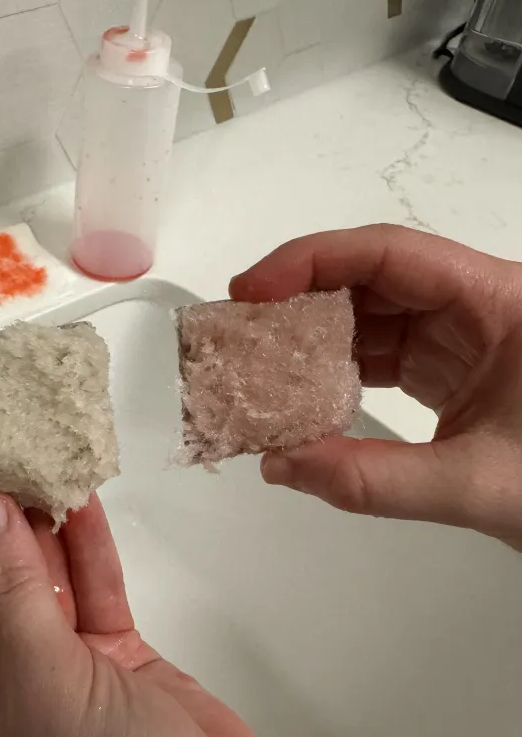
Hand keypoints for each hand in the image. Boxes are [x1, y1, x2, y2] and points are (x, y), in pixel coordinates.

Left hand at [0, 455, 293, 736]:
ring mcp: (64, 667)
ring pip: (44, 577)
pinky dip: (89, 544)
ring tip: (36, 459)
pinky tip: (81, 500)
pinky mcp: (117, 654)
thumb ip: (14, 595)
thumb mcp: (46, 689)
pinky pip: (94, 586)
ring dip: (42, 522)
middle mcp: (7, 685)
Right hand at [230, 224, 521, 549]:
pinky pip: (380, 354)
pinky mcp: (449, 367)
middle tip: (240, 330)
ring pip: (370, 315)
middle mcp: (474, 304)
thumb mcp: (481, 485)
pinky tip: (303, 395)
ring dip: (313, 339)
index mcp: (498, 301)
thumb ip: (375, 480)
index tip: (251, 290)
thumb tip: (279, 466)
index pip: (390, 252)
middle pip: (371, 278)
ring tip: (258, 365)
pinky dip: (337, 372)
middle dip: (300, 299)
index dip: (312, 260)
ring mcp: (460, 336)